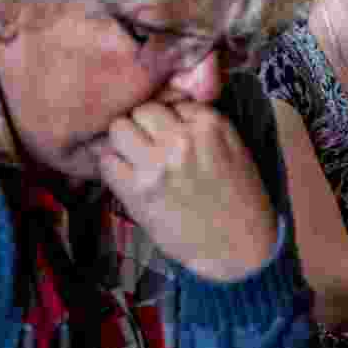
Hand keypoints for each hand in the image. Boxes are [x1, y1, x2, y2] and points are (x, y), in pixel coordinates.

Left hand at [96, 101, 277, 281]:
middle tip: (148, 145)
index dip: (168, 118)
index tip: (169, 133)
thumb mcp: (234, 149)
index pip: (171, 100)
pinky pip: (107, 162)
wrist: (240, 247)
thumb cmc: (239, 198)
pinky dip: (113, 167)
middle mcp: (183, 139)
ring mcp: (159, 164)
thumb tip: (169, 107)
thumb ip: (203, 125)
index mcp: (211, 125)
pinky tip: (128, 178)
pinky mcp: (139, 191)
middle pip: (141, 110)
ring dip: (124, 142)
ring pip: (119, 129)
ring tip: (136, 159)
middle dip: (142, 125)